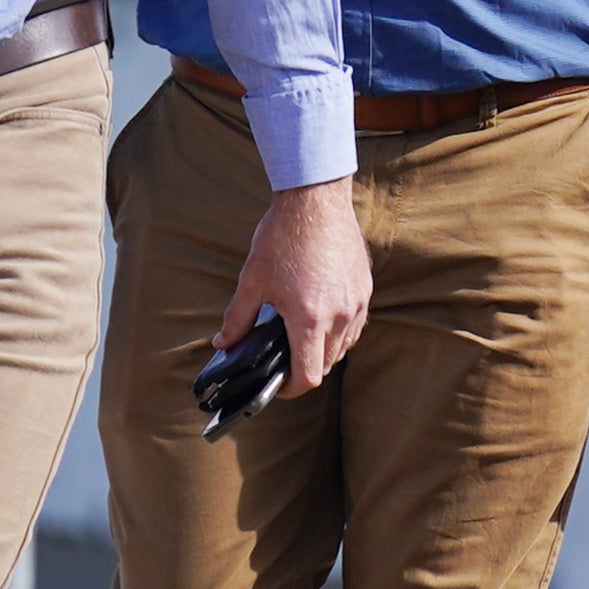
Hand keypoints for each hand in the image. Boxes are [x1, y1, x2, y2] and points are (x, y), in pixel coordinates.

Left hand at [221, 179, 370, 392]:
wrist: (316, 199)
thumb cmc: (283, 237)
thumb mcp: (252, 280)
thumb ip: (238, 318)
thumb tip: (224, 343)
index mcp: (310, 318)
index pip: (309, 376)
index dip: (292, 389)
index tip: (279, 386)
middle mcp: (339, 315)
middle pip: (327, 364)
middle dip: (306, 369)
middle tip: (284, 361)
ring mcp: (356, 302)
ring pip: (344, 346)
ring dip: (324, 351)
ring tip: (301, 337)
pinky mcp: (365, 288)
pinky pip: (354, 324)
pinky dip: (339, 331)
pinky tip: (320, 316)